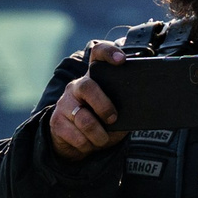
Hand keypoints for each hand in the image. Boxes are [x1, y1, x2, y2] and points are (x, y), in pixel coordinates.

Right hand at [48, 42, 128, 161]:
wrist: (75, 144)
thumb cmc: (101, 123)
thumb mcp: (116, 114)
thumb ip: (125, 108)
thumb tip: (141, 110)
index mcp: (94, 79)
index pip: (98, 54)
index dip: (109, 53)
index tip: (121, 60)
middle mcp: (77, 86)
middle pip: (87, 87)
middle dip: (104, 106)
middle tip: (113, 119)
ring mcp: (65, 104)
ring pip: (84, 119)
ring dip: (98, 135)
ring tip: (103, 139)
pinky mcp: (56, 122)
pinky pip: (76, 136)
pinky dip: (87, 145)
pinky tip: (89, 144)